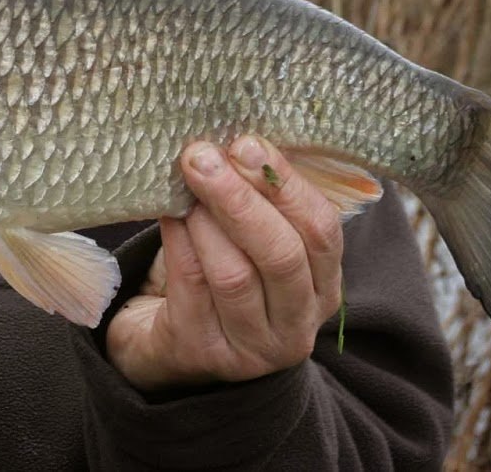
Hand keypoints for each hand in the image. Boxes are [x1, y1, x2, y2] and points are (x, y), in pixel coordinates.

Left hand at [105, 136, 343, 391]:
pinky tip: (168, 212)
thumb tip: (235, 140)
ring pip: (234, 274)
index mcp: (322, 289)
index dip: (287, 184)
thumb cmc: (219, 274)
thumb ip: (258, 198)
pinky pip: (191, 285)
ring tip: (184, 182)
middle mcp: (296, 326)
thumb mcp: (253, 242)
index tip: (246, 143)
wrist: (169, 344)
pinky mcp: (202, 351)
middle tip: (203, 156)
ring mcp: (251, 348)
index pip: (322, 233)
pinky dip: (178, 240)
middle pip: (281, 255)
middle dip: (241, 198)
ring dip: (205, 219)